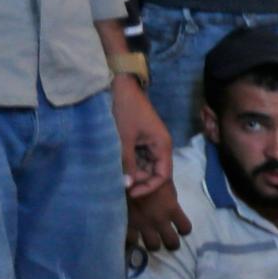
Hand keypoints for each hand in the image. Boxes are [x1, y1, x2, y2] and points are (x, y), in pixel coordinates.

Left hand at [111, 75, 172, 199]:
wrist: (120, 85)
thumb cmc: (125, 110)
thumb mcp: (124, 138)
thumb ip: (127, 162)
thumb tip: (127, 186)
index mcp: (162, 146)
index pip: (162, 175)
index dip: (149, 187)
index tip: (131, 193)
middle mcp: (159, 146)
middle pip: (153, 171)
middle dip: (138, 178)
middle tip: (118, 181)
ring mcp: (149, 142)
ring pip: (143, 164)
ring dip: (131, 169)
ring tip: (115, 173)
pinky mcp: (139, 138)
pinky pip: (136, 156)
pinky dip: (127, 161)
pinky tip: (115, 163)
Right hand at [127, 178, 191, 254]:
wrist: (120, 174)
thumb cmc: (144, 173)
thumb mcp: (162, 183)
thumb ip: (169, 198)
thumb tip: (172, 206)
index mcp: (170, 208)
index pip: (185, 228)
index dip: (183, 229)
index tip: (178, 228)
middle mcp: (159, 220)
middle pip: (171, 243)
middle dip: (170, 242)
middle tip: (165, 238)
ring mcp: (142, 225)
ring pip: (153, 246)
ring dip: (152, 243)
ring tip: (149, 239)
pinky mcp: (126, 225)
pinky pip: (131, 242)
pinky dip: (132, 242)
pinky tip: (132, 239)